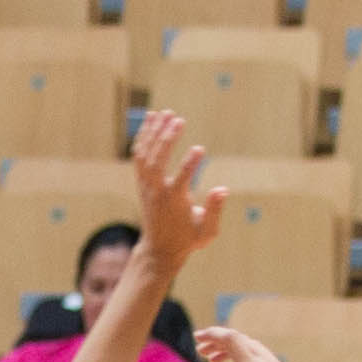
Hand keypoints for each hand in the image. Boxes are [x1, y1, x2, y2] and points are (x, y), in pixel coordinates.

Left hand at [128, 110, 225, 275]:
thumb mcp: (207, 232)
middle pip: (157, 161)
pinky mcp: (142, 182)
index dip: (191, 164)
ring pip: (145, 155)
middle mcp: (157, 191)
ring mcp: (146, 185)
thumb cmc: (187, 239)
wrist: (159, 249)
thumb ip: (215, 211)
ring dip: (153, 132)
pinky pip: (139, 156)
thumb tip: (223, 189)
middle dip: (166, 139)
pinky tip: (152, 120)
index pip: (181, 179)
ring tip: (165, 112)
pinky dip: (143, 137)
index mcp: (174, 202)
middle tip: (179, 119)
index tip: (201, 149)